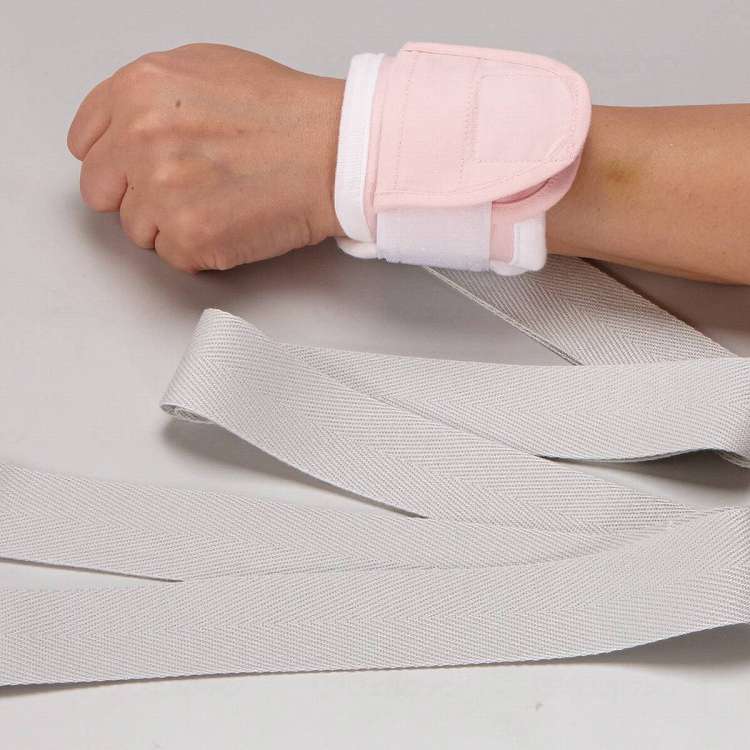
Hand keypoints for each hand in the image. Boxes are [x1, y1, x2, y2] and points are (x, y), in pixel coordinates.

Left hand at [68, 43, 343, 271]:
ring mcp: (163, 192)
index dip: (115, 160)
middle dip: (136, 194)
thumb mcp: (206, 68)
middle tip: (181, 190)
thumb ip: (150, 96)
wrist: (335, 152)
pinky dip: (199, 250)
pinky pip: (173, 257)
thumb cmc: (285, 113)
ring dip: (170, 225)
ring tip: (217, 204)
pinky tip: (230, 223)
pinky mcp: (190, 238)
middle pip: (101, 191)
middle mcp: (140, 139)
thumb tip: (124, 127)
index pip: (85, 143)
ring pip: (137, 230)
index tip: (136, 169)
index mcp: (138, 91)